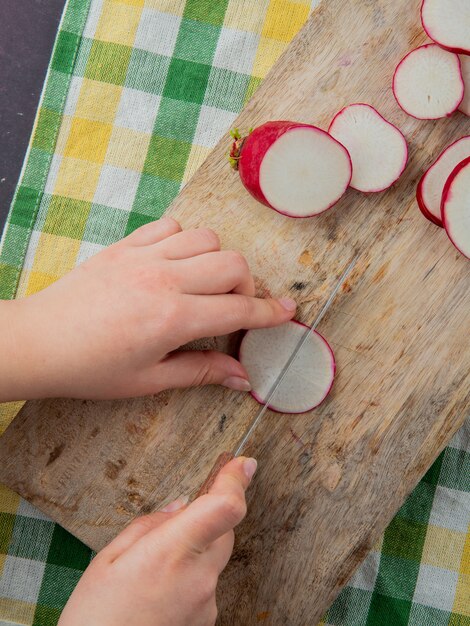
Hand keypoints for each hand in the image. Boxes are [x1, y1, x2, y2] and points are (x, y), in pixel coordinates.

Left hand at [1, 218, 295, 400]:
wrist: (40, 341)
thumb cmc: (91, 368)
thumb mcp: (149, 380)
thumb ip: (201, 371)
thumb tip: (242, 377)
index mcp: (173, 319)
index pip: (239, 310)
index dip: (270, 313)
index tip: (288, 312)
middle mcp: (164, 279)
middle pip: (233, 265)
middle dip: (247, 287)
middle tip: (234, 308)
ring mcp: (144, 256)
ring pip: (207, 238)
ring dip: (217, 260)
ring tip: (204, 284)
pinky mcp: (126, 245)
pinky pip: (170, 225)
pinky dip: (184, 239)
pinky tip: (176, 262)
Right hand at [58, 456, 256, 625]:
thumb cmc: (95, 618)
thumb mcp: (108, 559)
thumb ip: (150, 525)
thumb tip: (180, 507)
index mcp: (172, 552)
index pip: (224, 508)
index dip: (236, 481)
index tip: (243, 464)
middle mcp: (199, 578)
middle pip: (224, 531)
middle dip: (208, 518)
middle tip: (175, 524)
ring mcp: (206, 604)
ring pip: (214, 559)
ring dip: (195, 552)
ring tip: (152, 573)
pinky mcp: (206, 622)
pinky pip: (206, 585)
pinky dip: (190, 578)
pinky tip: (158, 593)